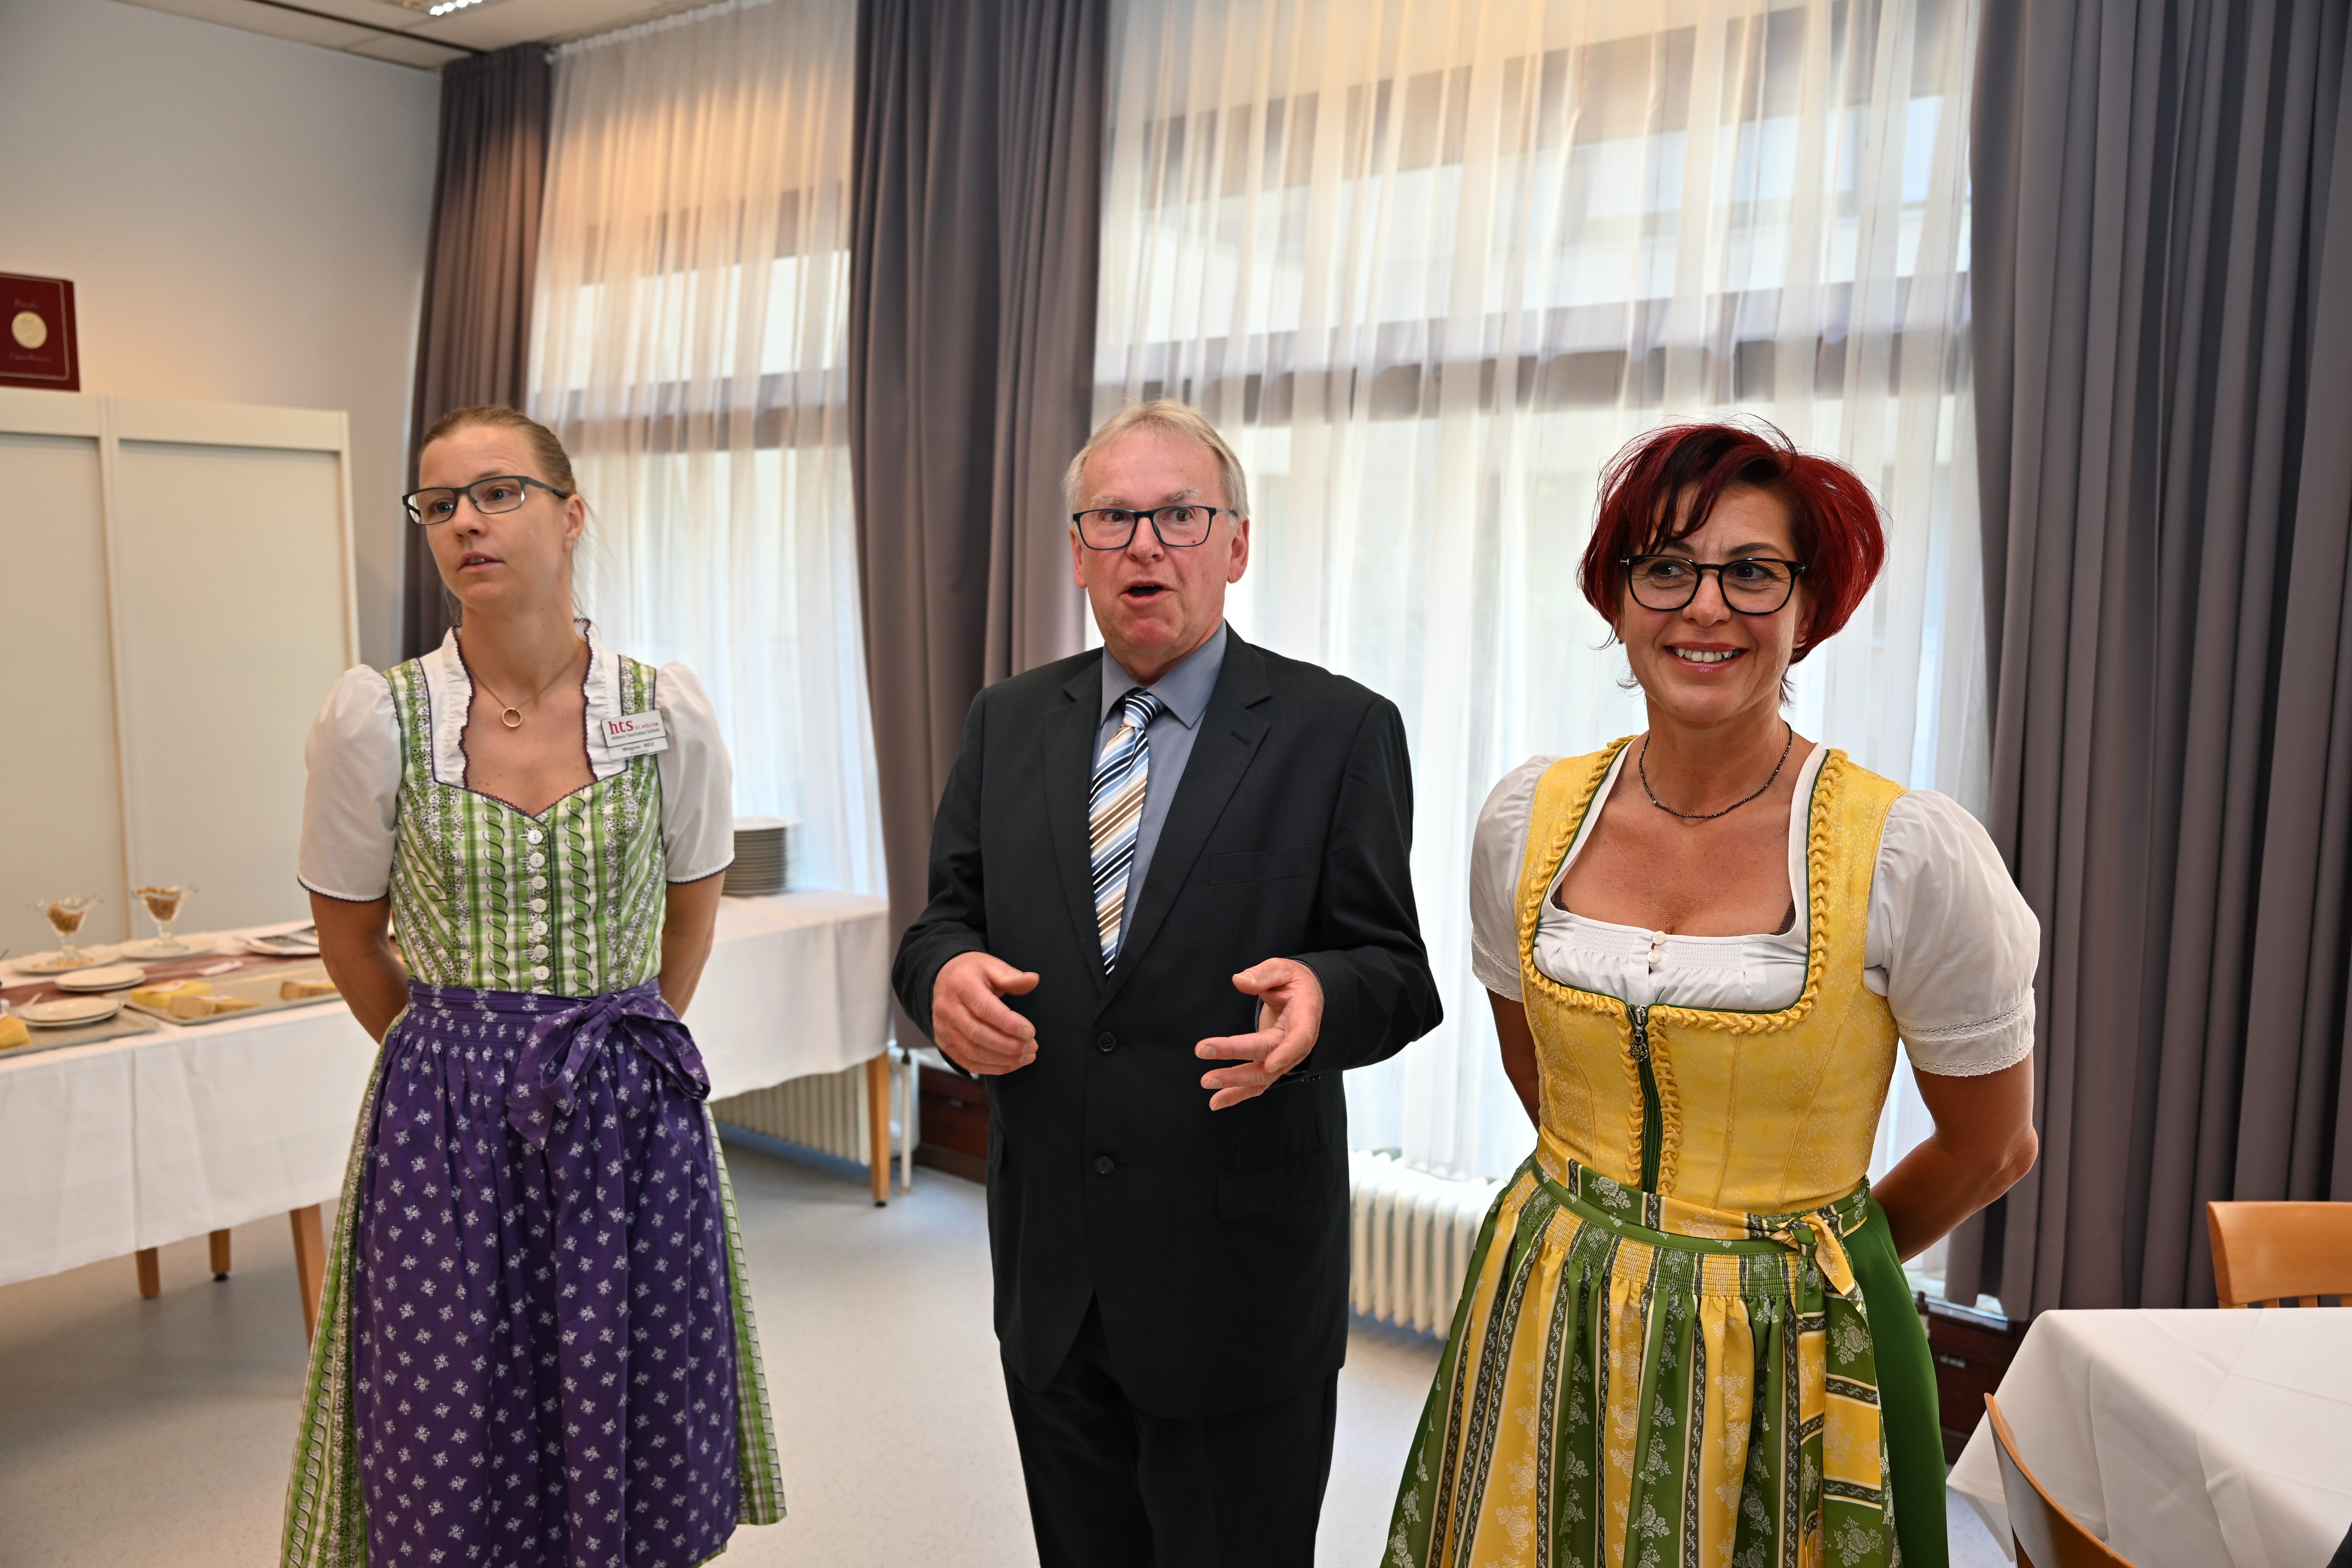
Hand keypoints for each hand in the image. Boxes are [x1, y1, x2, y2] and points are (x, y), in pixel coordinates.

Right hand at [931, 950, 1039, 1075]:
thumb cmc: (973, 973)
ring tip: (1026, 1057)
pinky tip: (1010, 1064)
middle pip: (977, 1033)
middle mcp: (947, 1007)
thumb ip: (1012, 977)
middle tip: (1032, 1048)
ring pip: (972, 1052)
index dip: (1008, 1023)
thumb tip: (1034, 979)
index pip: (984, 1008)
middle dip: (1008, 1045)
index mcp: (960, 984)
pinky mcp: (943, 1042)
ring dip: (1002, 1059)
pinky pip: (966, 1061)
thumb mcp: (992, 966)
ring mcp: (942, 1027)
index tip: (1030, 1032)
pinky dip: (990, 1068)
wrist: (944, 978)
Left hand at [1194, 958, 1322, 1110]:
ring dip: (1234, 1082)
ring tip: (1207, 1082)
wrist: (1306, 997)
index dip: (1286, 1052)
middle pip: (1269, 1057)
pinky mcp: (1271, 1065)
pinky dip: (1237, 1093)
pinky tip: (1216, 1101)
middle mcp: (1297, 1044)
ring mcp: (1284, 1058)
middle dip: (1239, 1060)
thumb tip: (1240, 981)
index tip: (1269, 1062)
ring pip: (1261, 1077)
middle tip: (1206, 1051)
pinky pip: (1256, 1083)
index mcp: (1305, 1018)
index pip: (1299, 1038)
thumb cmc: (1294, 982)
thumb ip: (1263, 975)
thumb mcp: (1282, 969)